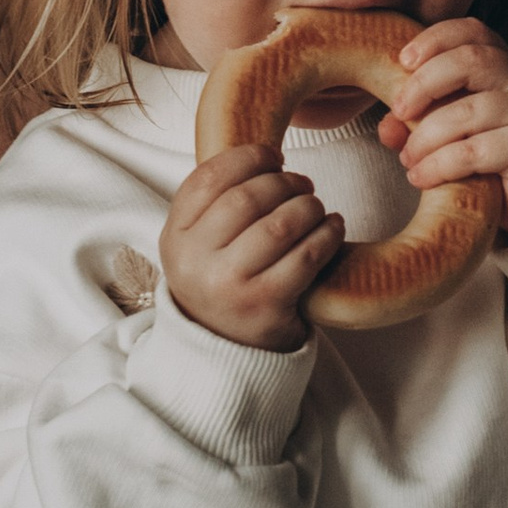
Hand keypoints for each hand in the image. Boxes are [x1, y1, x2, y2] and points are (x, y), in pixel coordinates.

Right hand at [159, 141, 342, 348]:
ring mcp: (229, 286)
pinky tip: (332, 227)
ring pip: (281, 224)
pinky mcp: (266, 306)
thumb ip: (217, 202)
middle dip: (285, 183)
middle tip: (303, 184)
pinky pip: (306, 256)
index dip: (248, 158)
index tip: (273, 157)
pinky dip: (327, 234)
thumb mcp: (200, 244)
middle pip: (248, 198)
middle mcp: (195, 262)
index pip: (209, 178)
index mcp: (175, 238)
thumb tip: (267, 155)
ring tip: (316, 207)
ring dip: (309, 206)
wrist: (226, 351)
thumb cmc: (222, 282)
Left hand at [380, 18, 507, 240]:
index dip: (434, 38)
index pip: (472, 31)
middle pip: (469, 62)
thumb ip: (422, 124)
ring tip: (409, 158)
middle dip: (423, 84)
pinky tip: (421, 177)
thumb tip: (386, 126)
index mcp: (507, 66)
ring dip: (425, 137)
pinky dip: (438, 165)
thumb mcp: (458, 135)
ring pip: (465, 112)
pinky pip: (473, 151)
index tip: (402, 60)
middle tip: (398, 112)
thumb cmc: (500, 162)